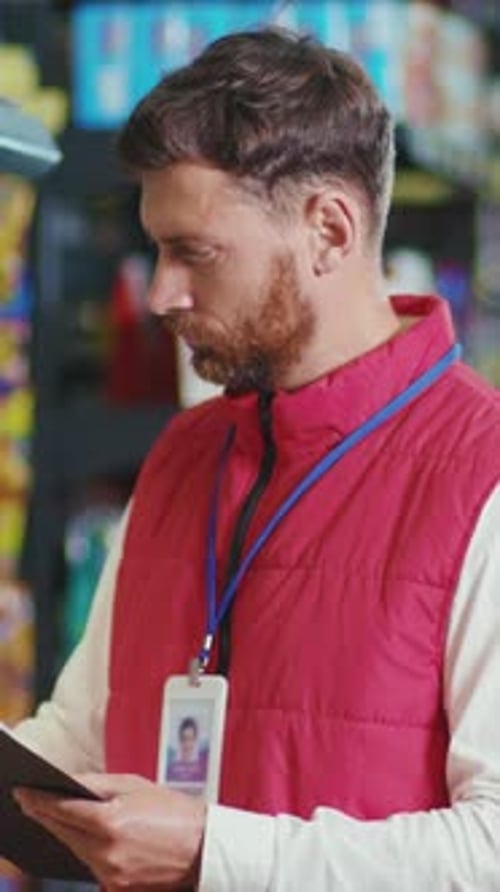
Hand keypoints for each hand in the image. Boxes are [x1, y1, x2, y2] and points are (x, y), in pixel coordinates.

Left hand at [14, 773, 205, 890]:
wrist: (203, 848)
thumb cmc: (174, 812)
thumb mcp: (136, 785)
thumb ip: (98, 783)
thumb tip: (68, 781)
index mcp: (111, 821)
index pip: (62, 810)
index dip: (38, 800)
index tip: (22, 792)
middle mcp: (106, 852)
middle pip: (63, 832)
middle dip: (45, 815)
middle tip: (28, 801)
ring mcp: (111, 875)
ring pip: (75, 850)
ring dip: (64, 833)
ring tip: (52, 815)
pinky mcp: (117, 889)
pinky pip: (91, 865)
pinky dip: (84, 850)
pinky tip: (80, 836)